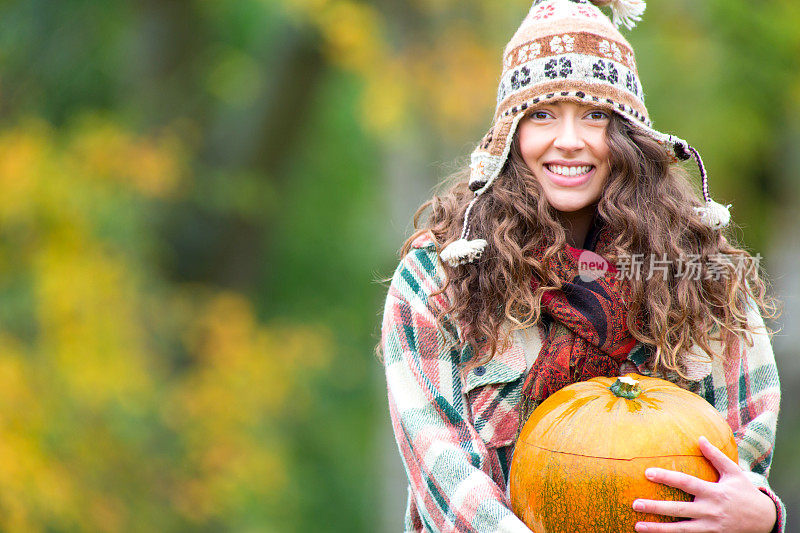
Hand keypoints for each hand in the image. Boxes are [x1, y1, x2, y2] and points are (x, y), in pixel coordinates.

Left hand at [632, 436, 776, 532]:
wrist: (765, 520)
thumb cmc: (745, 492)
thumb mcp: (734, 473)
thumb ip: (716, 456)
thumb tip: (700, 438)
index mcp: (714, 493)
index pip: (686, 483)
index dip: (667, 477)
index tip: (648, 473)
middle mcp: (710, 511)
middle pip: (679, 510)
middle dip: (656, 507)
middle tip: (635, 503)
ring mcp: (710, 527)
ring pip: (681, 530)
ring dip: (658, 529)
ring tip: (637, 526)